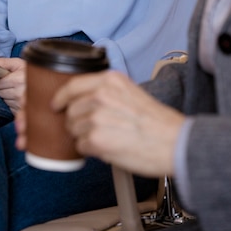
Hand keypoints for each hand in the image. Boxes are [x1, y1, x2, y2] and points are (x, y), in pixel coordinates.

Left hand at [0, 58, 25, 113]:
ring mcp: (20, 105)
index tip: (1, 77)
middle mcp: (19, 94)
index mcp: (18, 80)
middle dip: (0, 88)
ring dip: (5, 96)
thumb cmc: (30, 72)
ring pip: (2, 100)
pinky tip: (16, 97)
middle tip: (9, 83)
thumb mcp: (18, 63)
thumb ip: (1, 62)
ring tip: (14, 89)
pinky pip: (8, 107)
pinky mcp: (20, 111)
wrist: (45, 82)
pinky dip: (10, 102)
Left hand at [51, 70, 185, 177]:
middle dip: (77, 121)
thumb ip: (106, 91)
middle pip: (70, 109)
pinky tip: (109, 147)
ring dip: (85, 136)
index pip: (72, 85)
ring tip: (107, 138)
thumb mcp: (131, 92)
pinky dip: (91, 150)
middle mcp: (101, 94)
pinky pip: (81, 146)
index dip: (61, 97)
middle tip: (96, 128)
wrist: (174, 142)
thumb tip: (82, 100)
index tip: (57, 104)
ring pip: (73, 129)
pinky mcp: (97, 139)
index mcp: (110, 80)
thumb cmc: (157, 122)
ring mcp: (97, 116)